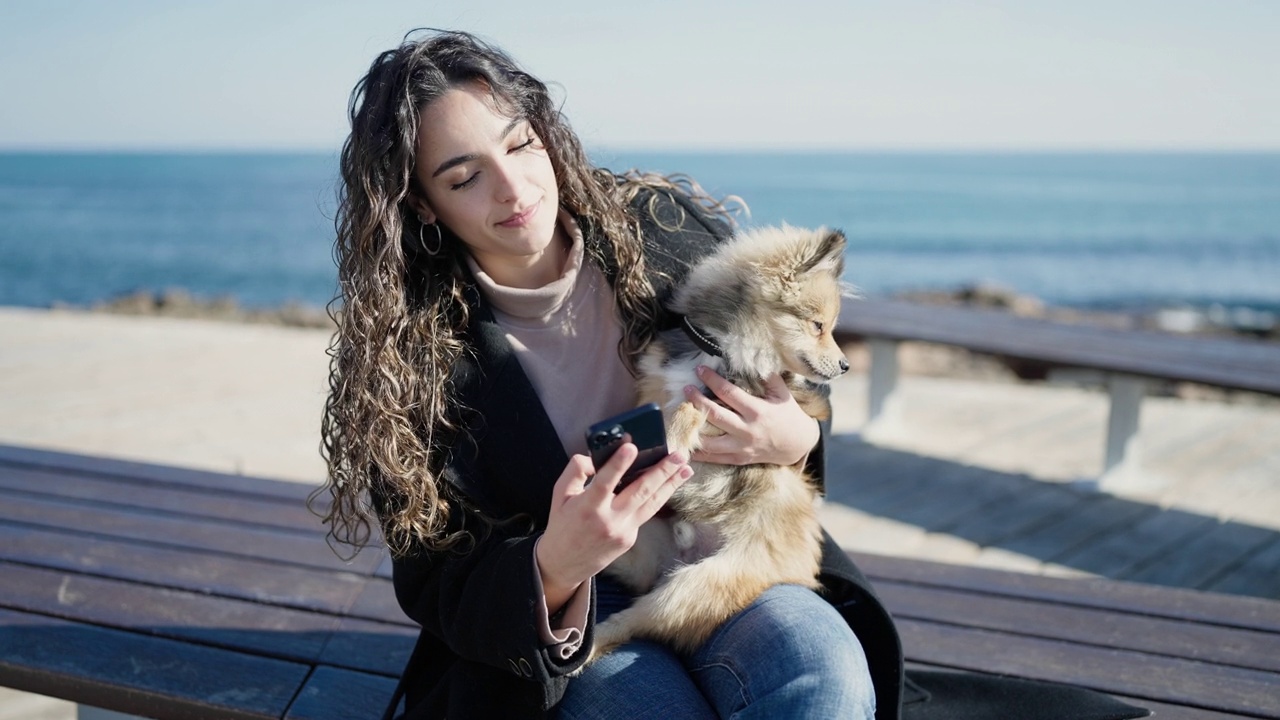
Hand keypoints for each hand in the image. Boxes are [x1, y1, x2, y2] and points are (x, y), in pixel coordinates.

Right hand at [536, 445, 692, 610]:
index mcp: (587, 507)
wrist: (564, 564)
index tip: (632, 447)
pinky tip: (669, 484)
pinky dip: (657, 497)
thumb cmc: (562, 525)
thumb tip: (594, 457)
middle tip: (679, 455)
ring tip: (686, 468)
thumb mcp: (559, 495)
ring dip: (670, 485)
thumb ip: (575, 471)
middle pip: (639, 492)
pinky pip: (645, 513)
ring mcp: (622, 531)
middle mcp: (608, 520)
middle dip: (662, 472)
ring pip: (651, 504)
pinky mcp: (630, 539)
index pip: (605, 482)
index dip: (618, 464)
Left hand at [683, 366, 818, 466]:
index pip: (728, 393)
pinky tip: (685, 444)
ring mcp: (742, 446)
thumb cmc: (789, 416)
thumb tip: (754, 357)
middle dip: (697, 401)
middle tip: (686, 389)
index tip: (699, 371)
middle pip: (715, 415)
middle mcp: (747, 430)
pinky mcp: (739, 459)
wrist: (799, 445)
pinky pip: (715, 458)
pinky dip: (699, 452)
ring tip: (680, 417)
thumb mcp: (782, 393)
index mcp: (757, 411)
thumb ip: (768, 377)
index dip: (712, 380)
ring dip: (693, 429)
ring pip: (711, 441)